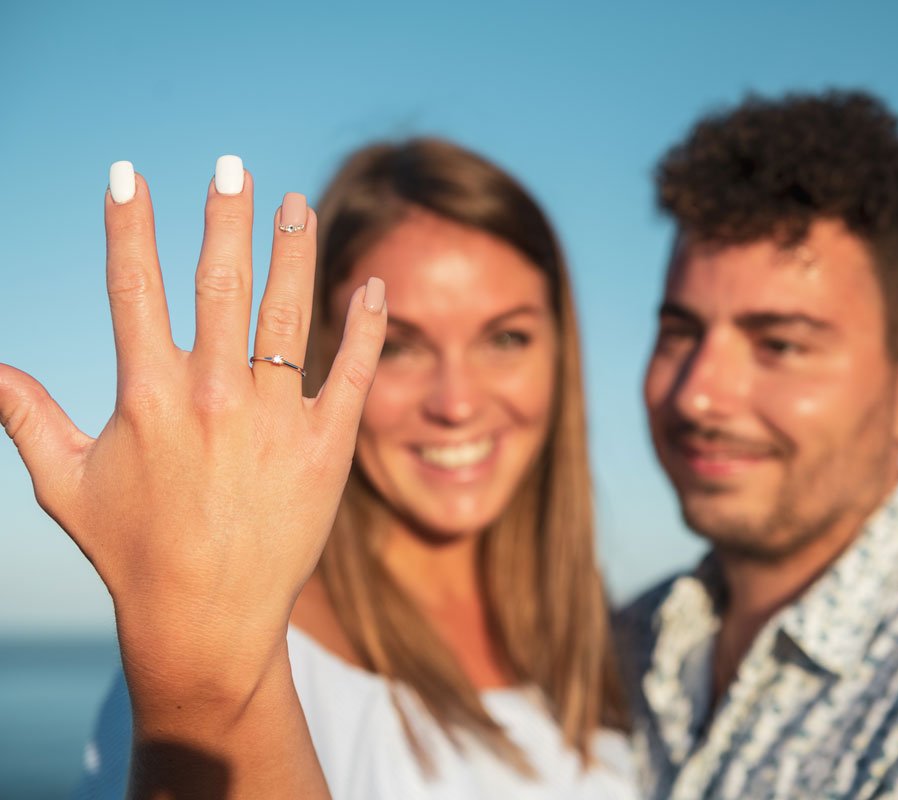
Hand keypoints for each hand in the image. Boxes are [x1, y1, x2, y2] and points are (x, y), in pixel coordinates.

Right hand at [0, 159, 383, 794]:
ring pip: (287, 315)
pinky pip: (349, 370)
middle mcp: (211, 397)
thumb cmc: (132, 552)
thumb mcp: (65, 484)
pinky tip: (368, 284)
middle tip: (233, 166)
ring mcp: (274, 420)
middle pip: (219, 284)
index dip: (131, 226)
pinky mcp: (325, 447)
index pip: (134, 288)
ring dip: (292, 252)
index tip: (129, 175)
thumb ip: (27, 417)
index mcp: (147, 396)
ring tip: (296, 203)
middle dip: (225, 218)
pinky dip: (363, 324)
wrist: (207, 619)